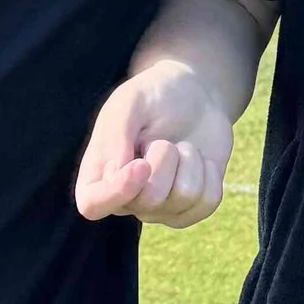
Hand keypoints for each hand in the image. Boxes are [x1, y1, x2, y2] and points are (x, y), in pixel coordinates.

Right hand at [75, 57, 237, 227]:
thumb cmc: (153, 97)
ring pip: (183, 198)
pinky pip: (207, 202)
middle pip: (149, 200)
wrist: (194, 95)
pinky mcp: (190, 208)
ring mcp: (160, 208)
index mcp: (97, 175)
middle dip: (165, 159)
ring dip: (189, 160)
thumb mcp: (129, 101)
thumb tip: (116, 173)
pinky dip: (209, 173)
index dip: (117, 192)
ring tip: (180, 146)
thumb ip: (116, 134)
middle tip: (163, 139)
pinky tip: (199, 159)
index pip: (93, 205)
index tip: (141, 164)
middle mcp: (126, 199)